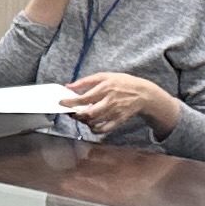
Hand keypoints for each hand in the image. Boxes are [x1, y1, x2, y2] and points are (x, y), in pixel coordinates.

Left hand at [61, 72, 181, 136]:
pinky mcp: (119, 121)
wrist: (143, 93)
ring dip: (84, 121)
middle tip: (71, 112)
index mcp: (105, 88)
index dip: (71, 102)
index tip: (62, 103)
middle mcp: (110, 101)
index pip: (84, 98)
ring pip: (94, 122)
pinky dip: (94, 129)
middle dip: (76, 115)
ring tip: (80, 116)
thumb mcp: (105, 76)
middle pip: (89, 113)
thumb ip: (86, 81)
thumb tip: (69, 86)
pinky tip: (91, 124)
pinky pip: (104, 129)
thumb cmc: (122, 83)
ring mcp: (115, 112)